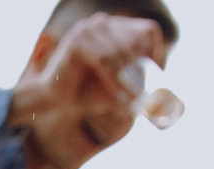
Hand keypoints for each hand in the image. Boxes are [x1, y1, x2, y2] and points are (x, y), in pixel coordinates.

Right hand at [10, 14, 165, 168]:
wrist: (51, 100)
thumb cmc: (85, 93)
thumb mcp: (117, 82)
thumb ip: (137, 77)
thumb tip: (162, 81)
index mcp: (112, 27)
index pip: (148, 31)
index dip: (158, 52)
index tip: (160, 76)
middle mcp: (101, 23)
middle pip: (137, 40)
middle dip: (144, 70)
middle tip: (147, 94)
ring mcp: (88, 29)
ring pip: (121, 53)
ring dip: (129, 80)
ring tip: (134, 101)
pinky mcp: (77, 42)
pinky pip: (104, 62)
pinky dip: (114, 81)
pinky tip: (119, 97)